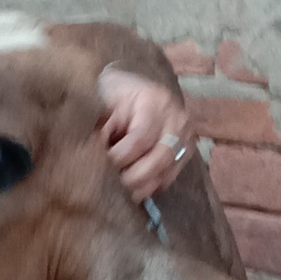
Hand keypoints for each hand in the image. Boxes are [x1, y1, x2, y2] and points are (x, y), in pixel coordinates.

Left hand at [99, 66, 193, 202]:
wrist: (130, 89)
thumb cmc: (113, 94)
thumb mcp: (103, 100)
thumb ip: (100, 125)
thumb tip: (95, 154)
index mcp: (155, 101)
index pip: (141, 138)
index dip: (119, 157)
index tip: (99, 165)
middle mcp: (177, 120)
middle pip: (160, 159)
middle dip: (131, 178)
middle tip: (109, 186)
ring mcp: (185, 138)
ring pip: (166, 174)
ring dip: (139, 187)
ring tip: (117, 190)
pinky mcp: (185, 154)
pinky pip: (168, 179)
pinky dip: (147, 187)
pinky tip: (130, 188)